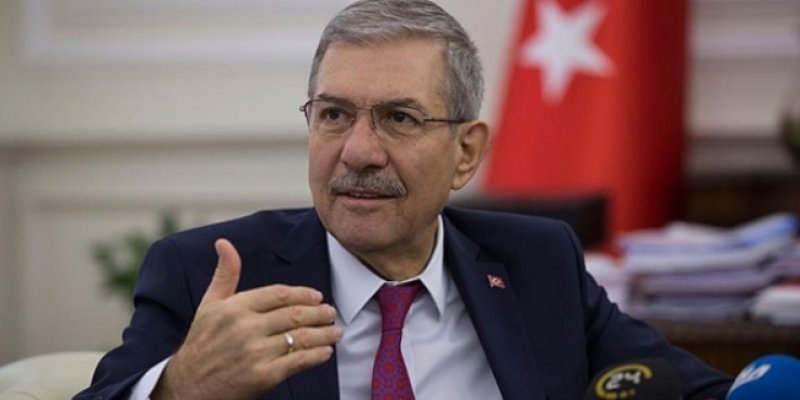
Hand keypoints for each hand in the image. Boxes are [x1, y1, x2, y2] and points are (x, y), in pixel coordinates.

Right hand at [152, 239, 342, 399]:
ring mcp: (255, 352)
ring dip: (324, 334)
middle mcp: (245, 328)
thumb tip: (224, 243)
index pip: (279, 294)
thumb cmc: (202, 343)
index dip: (303, 294)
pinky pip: (297, 361)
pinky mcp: (263, 376)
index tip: (317, 296)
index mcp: (235, 307)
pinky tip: (326, 352)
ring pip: (300, 337)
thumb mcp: (209, 305)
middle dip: (319, 313)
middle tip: (331, 312)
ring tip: (336, 331)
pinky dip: (316, 355)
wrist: (189, 387)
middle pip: (294, 314)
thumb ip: (225, 274)